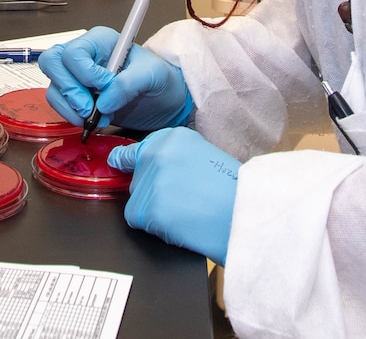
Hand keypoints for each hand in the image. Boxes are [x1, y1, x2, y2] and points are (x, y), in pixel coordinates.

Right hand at [38, 27, 193, 130]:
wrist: (163, 100)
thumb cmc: (159, 79)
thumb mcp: (153, 75)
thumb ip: (129, 84)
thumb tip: (104, 101)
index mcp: (100, 41)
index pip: (75, 51)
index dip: (85, 72)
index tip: (105, 85)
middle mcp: (85, 55)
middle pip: (53, 63)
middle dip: (69, 89)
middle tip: (89, 107)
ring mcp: (77, 76)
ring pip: (53, 86)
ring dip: (70, 107)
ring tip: (95, 117)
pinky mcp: (76, 96)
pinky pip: (59, 104)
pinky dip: (71, 116)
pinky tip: (92, 120)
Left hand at [108, 127, 238, 264]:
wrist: (243, 213)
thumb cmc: (232, 189)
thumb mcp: (203, 155)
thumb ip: (174, 157)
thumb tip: (144, 164)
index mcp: (172, 137)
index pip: (137, 149)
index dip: (133, 162)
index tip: (121, 162)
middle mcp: (155, 154)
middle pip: (137, 178)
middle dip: (152, 192)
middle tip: (182, 199)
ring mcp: (149, 181)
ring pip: (136, 200)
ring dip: (154, 211)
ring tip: (186, 210)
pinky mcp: (145, 208)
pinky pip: (138, 220)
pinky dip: (154, 227)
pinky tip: (179, 223)